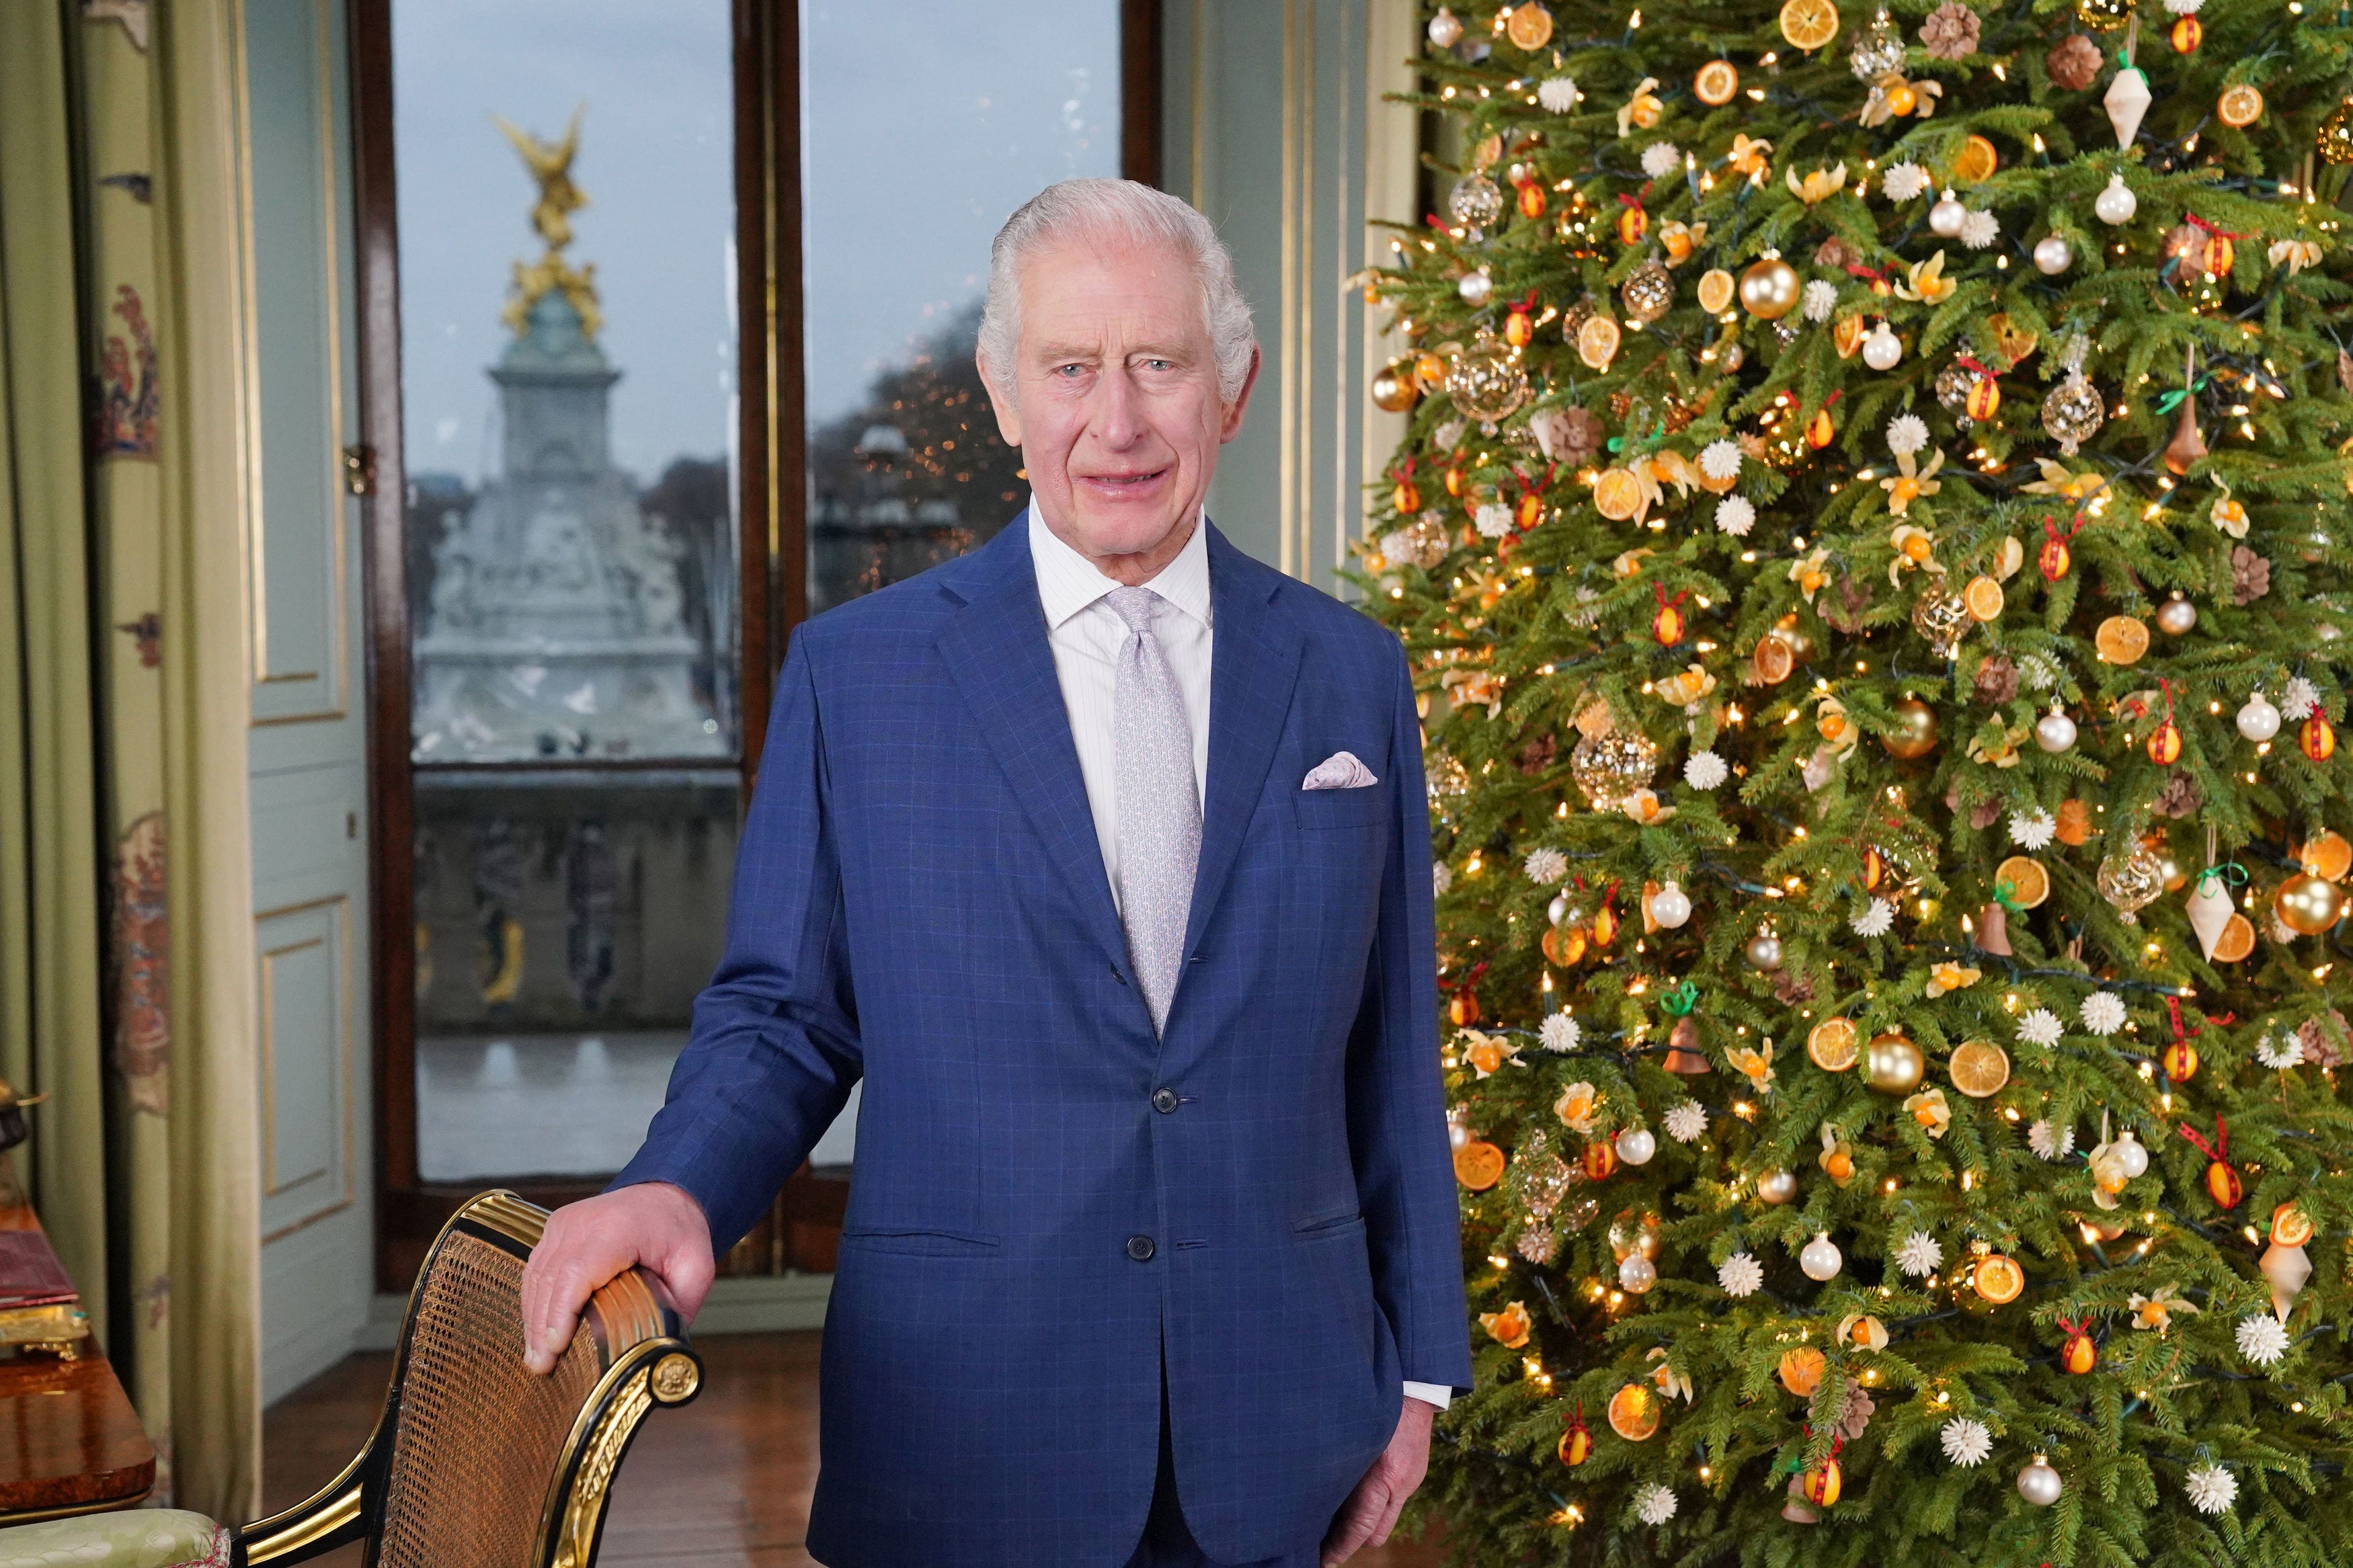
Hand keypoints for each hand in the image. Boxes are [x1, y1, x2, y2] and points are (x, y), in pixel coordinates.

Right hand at [518, 1181, 714, 1374]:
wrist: (666, 1196)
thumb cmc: (680, 1231)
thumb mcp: (696, 1267)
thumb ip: (680, 1307)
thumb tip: (661, 1349)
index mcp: (617, 1228)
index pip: (577, 1273)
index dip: (562, 1312)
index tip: (555, 1347)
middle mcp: (583, 1221)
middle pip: (550, 1278)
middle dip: (543, 1326)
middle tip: (542, 1366)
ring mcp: (563, 1223)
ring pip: (537, 1275)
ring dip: (534, 1318)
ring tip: (537, 1358)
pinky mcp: (555, 1229)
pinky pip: (537, 1268)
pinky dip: (535, 1301)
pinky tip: (538, 1331)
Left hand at [1320, 1396, 1435, 1564]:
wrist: (1416, 1387)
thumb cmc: (1379, 1405)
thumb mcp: (1354, 1435)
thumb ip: (1340, 1464)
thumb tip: (1316, 1492)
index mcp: (1384, 1475)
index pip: (1361, 1527)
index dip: (1341, 1547)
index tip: (1324, 1560)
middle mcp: (1401, 1484)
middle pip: (1376, 1534)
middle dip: (1351, 1543)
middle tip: (1323, 1544)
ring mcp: (1411, 1481)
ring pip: (1384, 1520)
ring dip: (1363, 1525)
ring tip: (1333, 1523)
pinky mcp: (1415, 1475)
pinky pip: (1393, 1502)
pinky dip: (1374, 1506)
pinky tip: (1354, 1496)